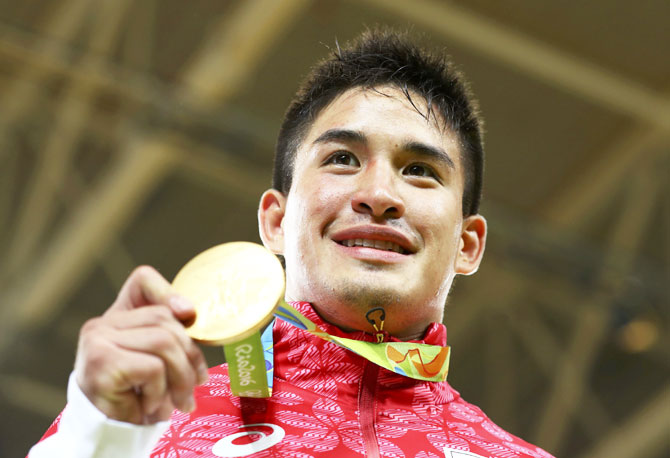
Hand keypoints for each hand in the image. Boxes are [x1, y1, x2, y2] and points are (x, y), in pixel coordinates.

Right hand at [74, 266, 208, 423]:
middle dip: (190, 355)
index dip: (169, 291)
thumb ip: (170, 335)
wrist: (107, 433)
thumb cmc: (137, 395)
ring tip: (179, 401)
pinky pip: (153, 368)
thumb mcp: (157, 360)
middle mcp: (102, 324)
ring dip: (181, 378)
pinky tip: (150, 405)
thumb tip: (190, 313)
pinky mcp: (102, 363)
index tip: (189, 314)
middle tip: (196, 385)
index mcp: (117, 317)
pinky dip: (161, 391)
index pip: (142, 280)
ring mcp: (98, 341)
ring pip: (164, 343)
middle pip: (166, 320)